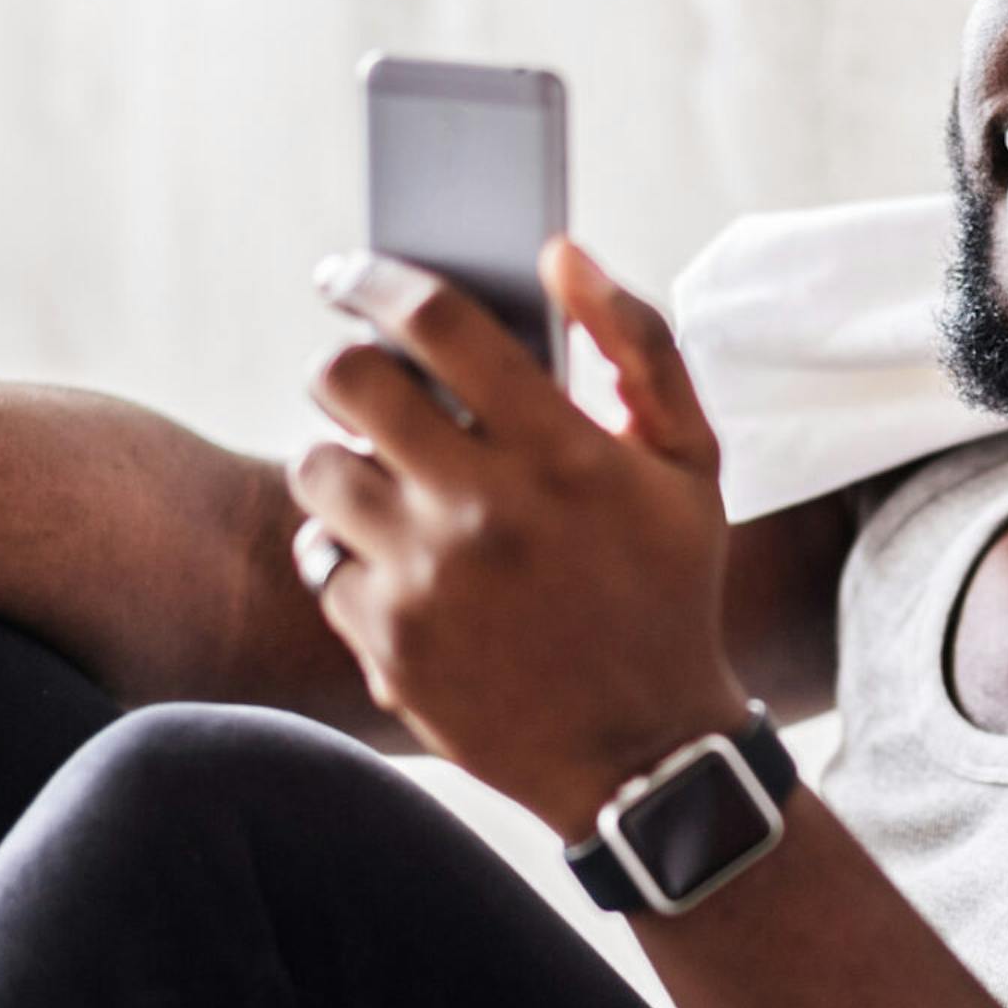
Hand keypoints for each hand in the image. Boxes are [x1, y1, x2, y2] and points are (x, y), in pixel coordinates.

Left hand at [288, 240, 753, 838]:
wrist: (644, 755)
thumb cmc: (668, 591)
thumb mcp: (691, 464)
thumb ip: (639, 345)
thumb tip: (559, 252)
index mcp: (559, 450)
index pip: (434, 321)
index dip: (375, 280)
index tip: (349, 274)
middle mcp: (481, 510)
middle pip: (345, 382)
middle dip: (340, 364)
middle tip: (355, 377)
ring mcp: (425, 581)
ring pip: (316, 470)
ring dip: (339, 460)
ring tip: (383, 478)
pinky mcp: (385, 643)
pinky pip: (321, 558)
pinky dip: (348, 549)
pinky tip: (395, 560)